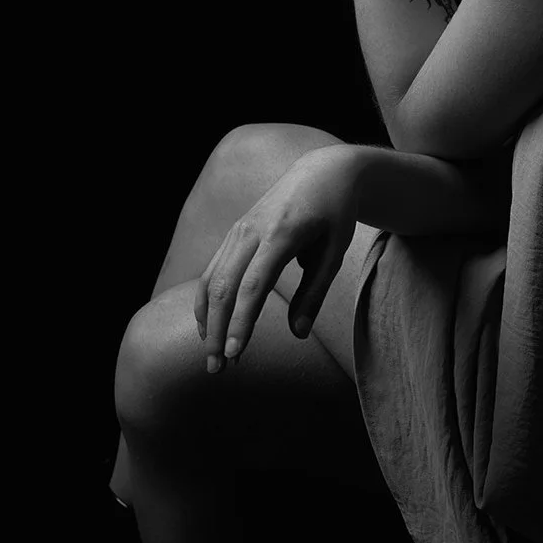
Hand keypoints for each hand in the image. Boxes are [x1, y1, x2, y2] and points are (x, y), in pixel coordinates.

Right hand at [193, 143, 363, 371]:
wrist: (323, 171)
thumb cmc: (335, 214)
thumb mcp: (335, 251)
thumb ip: (315, 292)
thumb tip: (298, 333)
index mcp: (282, 233)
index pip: (253, 285)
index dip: (241, 322)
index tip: (234, 355)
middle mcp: (252, 230)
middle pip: (224, 286)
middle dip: (216, 331)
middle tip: (216, 371)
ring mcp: (239, 229)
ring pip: (211, 279)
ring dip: (207, 321)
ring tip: (212, 357)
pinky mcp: (234, 232)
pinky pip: (213, 270)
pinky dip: (207, 302)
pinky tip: (210, 328)